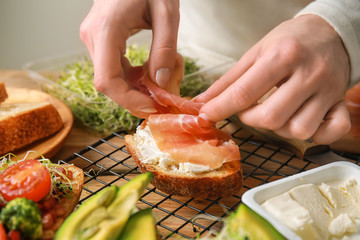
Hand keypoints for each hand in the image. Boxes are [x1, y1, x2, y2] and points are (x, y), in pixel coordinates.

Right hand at [80, 0, 179, 117]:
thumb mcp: (166, 13)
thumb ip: (164, 49)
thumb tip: (161, 84)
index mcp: (106, 30)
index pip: (107, 81)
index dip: (128, 100)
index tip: (153, 106)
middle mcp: (93, 38)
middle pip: (108, 84)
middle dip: (136, 97)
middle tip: (163, 98)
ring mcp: (94, 39)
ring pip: (111, 79)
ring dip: (136, 88)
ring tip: (161, 81)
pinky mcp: (101, 41)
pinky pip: (114, 69)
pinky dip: (132, 77)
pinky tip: (149, 72)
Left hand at [196, 15, 350, 144]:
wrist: (331, 32)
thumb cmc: (289, 41)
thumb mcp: (256, 52)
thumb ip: (229, 80)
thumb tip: (202, 102)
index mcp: (283, 55)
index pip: (244, 92)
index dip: (220, 108)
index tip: (206, 116)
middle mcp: (308, 74)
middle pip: (271, 117)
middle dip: (250, 119)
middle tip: (249, 109)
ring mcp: (328, 90)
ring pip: (299, 130)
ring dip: (279, 128)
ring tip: (276, 112)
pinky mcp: (340, 101)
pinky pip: (332, 132)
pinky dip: (315, 135)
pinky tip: (301, 120)